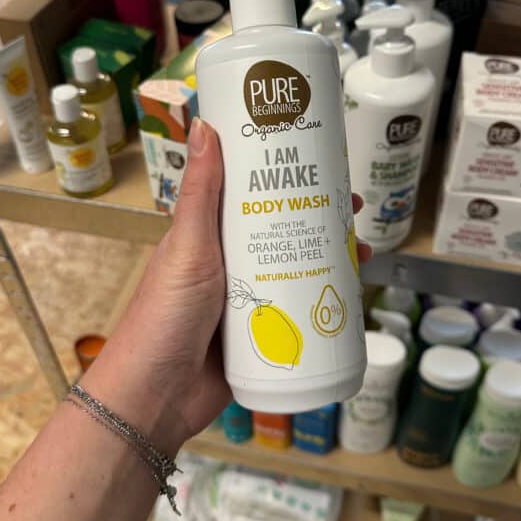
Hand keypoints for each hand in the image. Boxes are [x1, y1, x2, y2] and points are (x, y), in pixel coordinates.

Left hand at [84, 118, 371, 453]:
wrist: (156, 397)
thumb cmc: (165, 316)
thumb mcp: (188, 248)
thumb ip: (199, 194)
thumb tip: (205, 123)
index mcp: (212, 235)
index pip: (254, 193)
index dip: (286, 174)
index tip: (319, 159)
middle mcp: (233, 261)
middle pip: (284, 228)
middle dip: (321, 215)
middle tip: (355, 205)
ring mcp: (250, 296)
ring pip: (297, 266)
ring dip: (330, 255)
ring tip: (363, 249)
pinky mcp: (263, 331)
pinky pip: (299, 307)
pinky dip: (325, 298)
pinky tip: (351, 294)